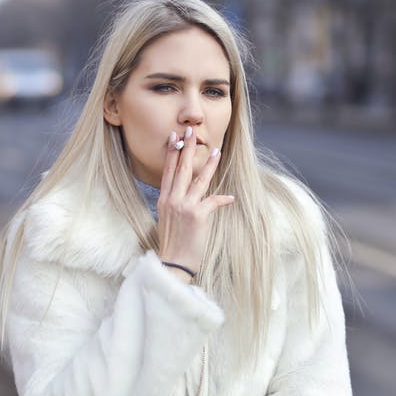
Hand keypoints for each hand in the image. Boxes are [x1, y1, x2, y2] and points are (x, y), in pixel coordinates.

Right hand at [156, 126, 235, 278]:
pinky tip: (231, 197)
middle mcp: (172, 200)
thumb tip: (183, 193)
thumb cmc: (173, 243)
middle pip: (180, 169)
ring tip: (216, 151)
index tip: (173, 137)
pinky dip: (222, 199)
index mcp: (164, 199)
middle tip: (190, 132)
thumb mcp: (167, 218)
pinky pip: (213, 201)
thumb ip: (173, 202)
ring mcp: (184, 207)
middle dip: (186, 148)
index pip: (167, 171)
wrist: (173, 263)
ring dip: (209, 165)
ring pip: (199, 180)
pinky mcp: (197, 216)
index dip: (171, 153)